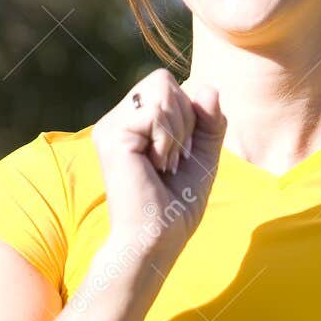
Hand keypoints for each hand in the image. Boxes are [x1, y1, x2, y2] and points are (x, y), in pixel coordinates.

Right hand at [91, 69, 225, 259]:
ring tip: (163, 165)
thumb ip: (209, 121)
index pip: (169, 85)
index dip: (190, 113)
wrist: (156, 239)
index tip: (181, 156)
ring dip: (177, 131)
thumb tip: (208, 87)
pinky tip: (156, 167)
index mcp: (134, 122)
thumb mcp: (203, 157)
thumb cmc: (176, 206)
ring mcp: (110, 126)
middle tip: (173, 161)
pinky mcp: (111, 136)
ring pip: (161, 90)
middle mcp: (117, 120)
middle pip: (164, 80)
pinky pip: (156, 113)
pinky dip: (167, 141)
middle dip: (184, 119)